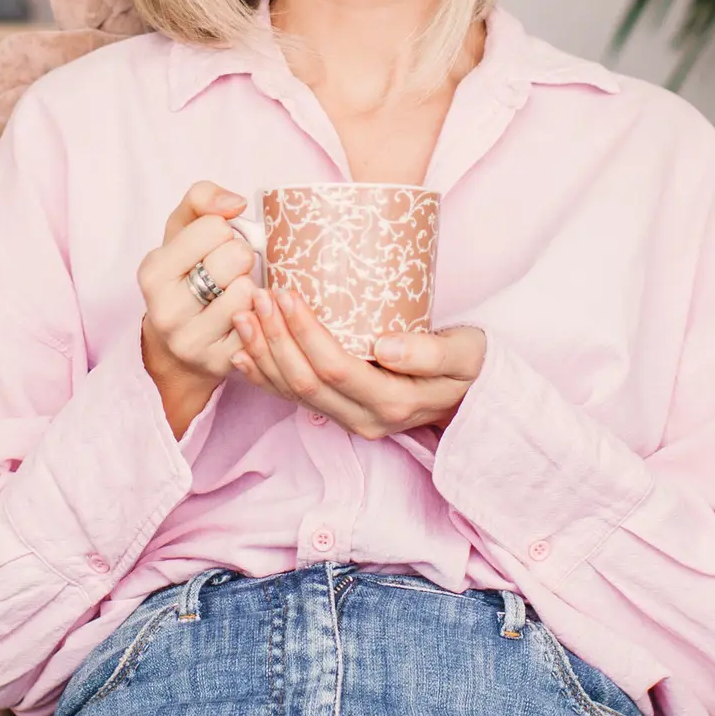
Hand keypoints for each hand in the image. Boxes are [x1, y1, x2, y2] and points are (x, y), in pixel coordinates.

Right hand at [138, 181, 260, 434]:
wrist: (175, 346)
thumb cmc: (183, 276)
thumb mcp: (180, 232)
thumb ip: (201, 199)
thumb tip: (236, 202)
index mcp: (153, 272)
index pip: (214, 227)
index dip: (224, 230)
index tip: (214, 244)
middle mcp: (166, 310)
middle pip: (236, 257)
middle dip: (241, 256)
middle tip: (230, 268)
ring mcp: (191, 341)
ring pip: (249, 292)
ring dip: (250, 287)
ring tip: (235, 292)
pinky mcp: (219, 363)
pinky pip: (260, 325)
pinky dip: (258, 315)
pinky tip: (244, 316)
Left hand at [229, 283, 484, 440]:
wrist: (472, 397)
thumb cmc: (469, 367)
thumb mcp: (467, 355)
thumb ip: (431, 352)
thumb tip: (385, 346)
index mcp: (392, 403)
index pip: (335, 368)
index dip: (305, 333)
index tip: (287, 294)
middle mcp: (365, 419)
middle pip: (305, 383)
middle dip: (275, 339)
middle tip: (258, 296)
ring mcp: (349, 421)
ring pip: (292, 394)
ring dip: (263, 355)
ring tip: (244, 315)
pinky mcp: (340, 415)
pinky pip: (292, 400)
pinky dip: (264, 376)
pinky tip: (242, 353)